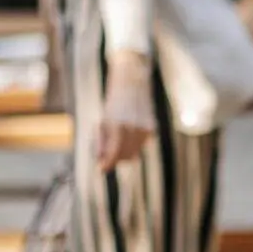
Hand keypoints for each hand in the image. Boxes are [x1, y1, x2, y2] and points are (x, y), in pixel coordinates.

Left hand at [96, 52, 154, 168]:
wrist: (132, 83)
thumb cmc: (114, 103)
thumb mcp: (103, 121)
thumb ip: (101, 143)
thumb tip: (100, 162)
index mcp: (117, 126)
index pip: (113, 154)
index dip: (107, 164)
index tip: (101, 169)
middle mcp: (133, 129)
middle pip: (125, 157)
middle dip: (115, 158)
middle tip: (106, 153)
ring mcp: (144, 129)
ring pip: (134, 153)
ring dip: (124, 152)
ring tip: (117, 139)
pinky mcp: (152, 128)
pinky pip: (141, 145)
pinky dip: (133, 144)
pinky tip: (129, 132)